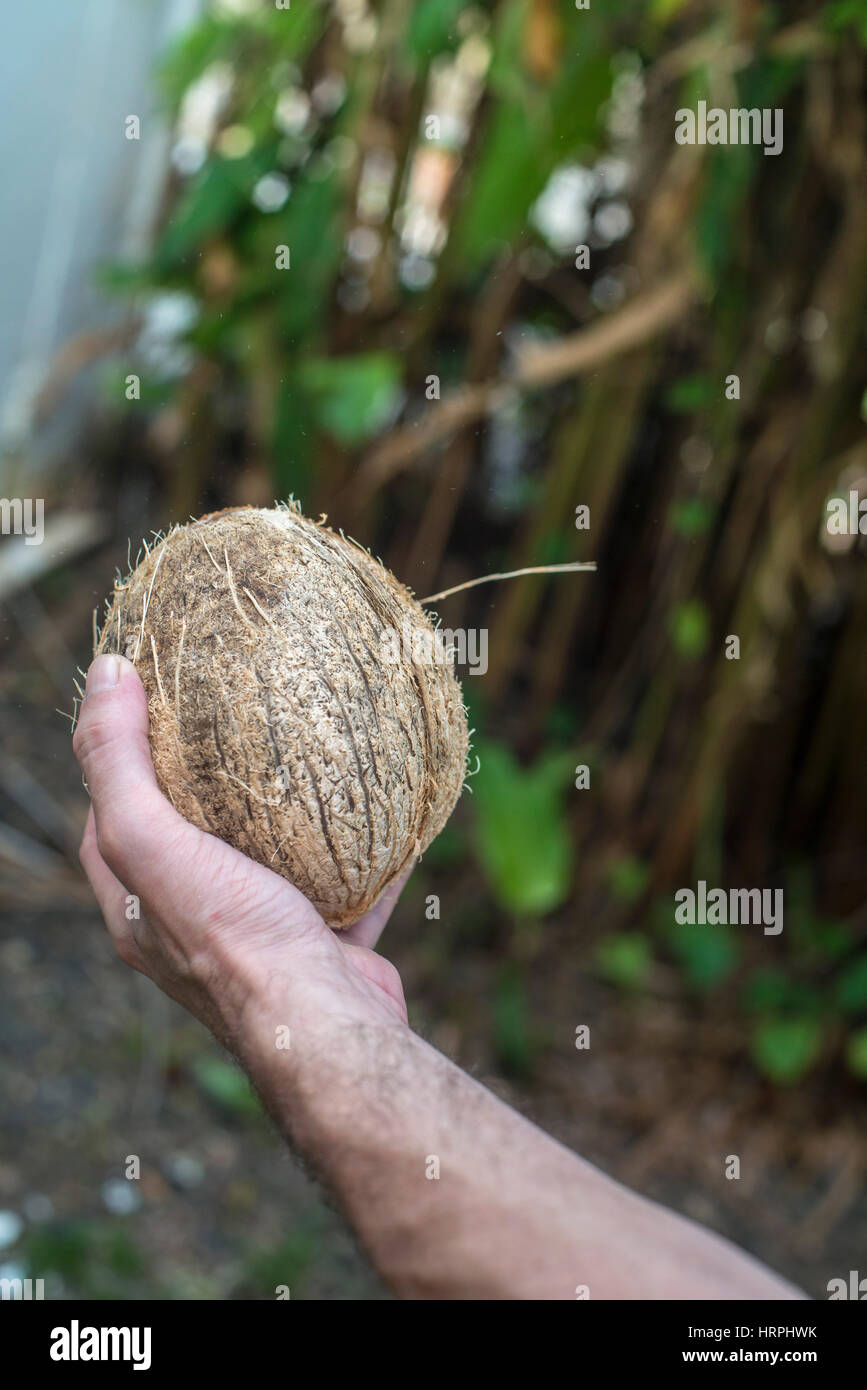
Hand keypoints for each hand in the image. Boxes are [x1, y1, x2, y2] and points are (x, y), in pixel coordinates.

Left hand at [73, 655, 408, 1048]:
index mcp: (138, 909)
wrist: (328, 1028)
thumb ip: (119, 764)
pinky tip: (383, 804)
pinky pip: (344, 882)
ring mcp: (263, 935)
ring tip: (309, 749)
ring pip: (273, 860)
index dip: (120, 761)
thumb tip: (110, 673)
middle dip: (210, 782)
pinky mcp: (326, 942)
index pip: (109, 821)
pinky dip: (360, 847)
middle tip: (236, 717)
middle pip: (192, 837)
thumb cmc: (234, 940)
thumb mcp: (151, 841)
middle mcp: (194, 926)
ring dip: (289, 815)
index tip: (152, 705)